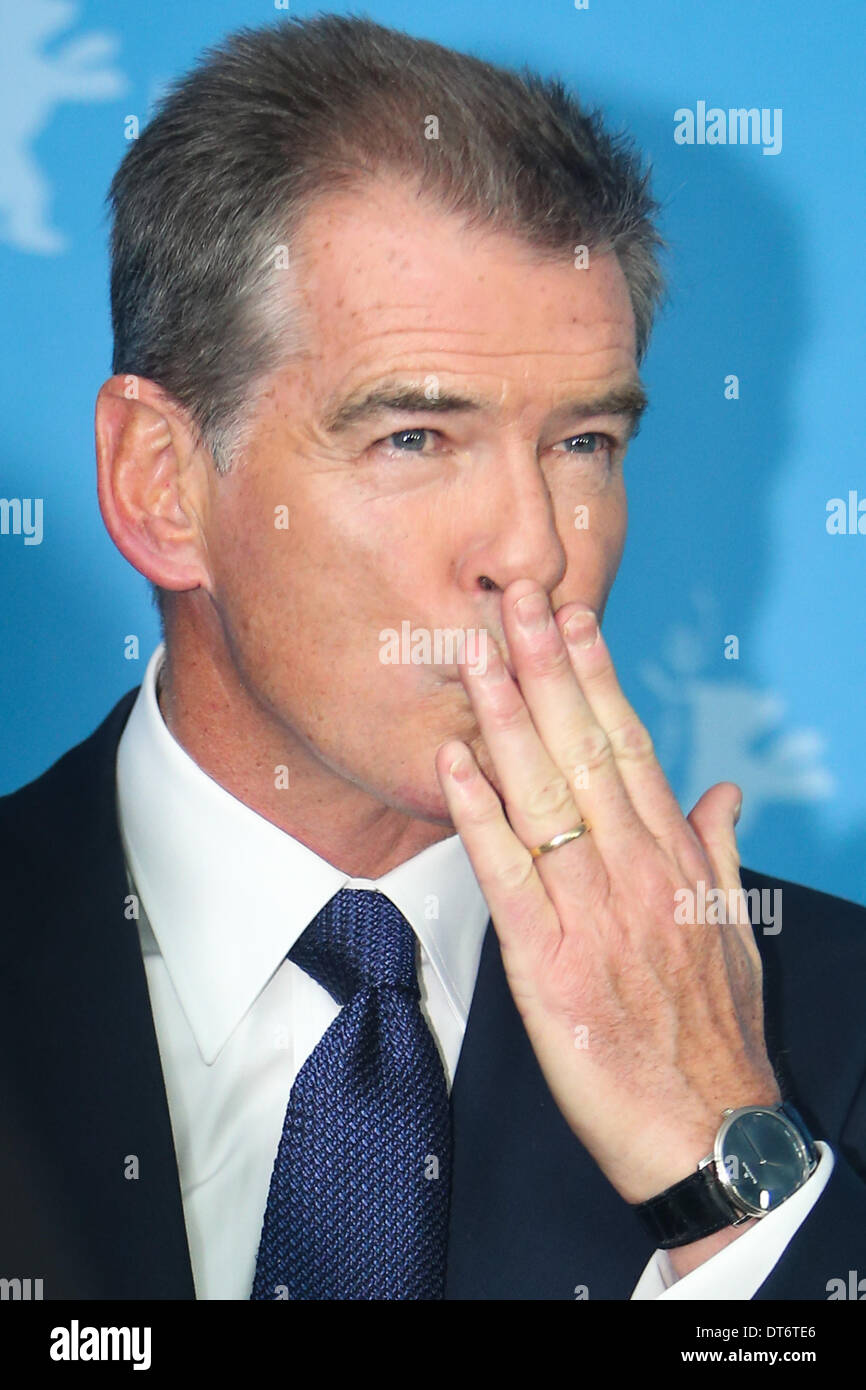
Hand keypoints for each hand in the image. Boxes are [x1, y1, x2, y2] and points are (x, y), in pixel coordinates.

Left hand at [435, 579, 780, 1210]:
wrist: (707, 1132)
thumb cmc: (718, 1036)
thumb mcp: (735, 931)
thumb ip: (720, 850)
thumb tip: (722, 790)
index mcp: (676, 859)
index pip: (632, 746)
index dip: (597, 678)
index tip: (572, 620)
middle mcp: (636, 870)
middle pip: (584, 750)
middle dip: (547, 667)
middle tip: (514, 599)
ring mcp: (592, 912)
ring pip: (544, 795)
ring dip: (506, 717)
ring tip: (476, 652)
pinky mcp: (548, 962)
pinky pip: (507, 875)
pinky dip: (478, 815)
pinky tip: (454, 763)